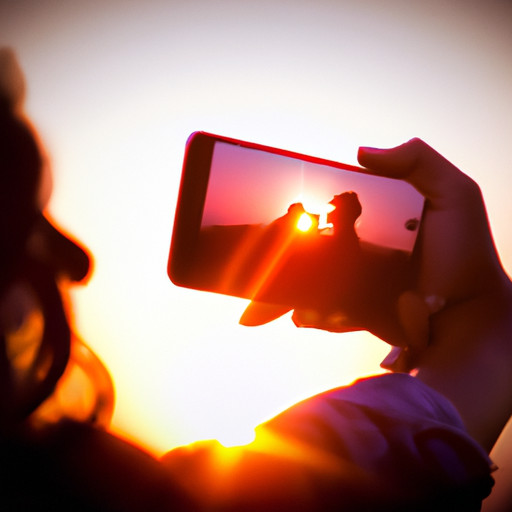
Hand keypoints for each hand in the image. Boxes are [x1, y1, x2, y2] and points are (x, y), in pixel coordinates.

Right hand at [241, 139, 505, 369]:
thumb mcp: (454, 194)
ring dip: (280, 291)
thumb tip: (360, 152)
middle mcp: (358, 250)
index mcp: (374, 218)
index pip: (328, 210)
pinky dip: (307, 315)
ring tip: (260, 302)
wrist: (474, 314)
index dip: (299, 210)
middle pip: (307, 249)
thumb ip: (417, 160)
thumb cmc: (466, 254)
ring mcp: (353, 283)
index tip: (277, 212)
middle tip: (247, 260)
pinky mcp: (355, 312)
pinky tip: (301, 317)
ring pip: (307, 283)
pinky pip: (322, 312)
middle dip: (274, 255)